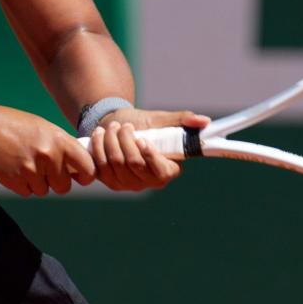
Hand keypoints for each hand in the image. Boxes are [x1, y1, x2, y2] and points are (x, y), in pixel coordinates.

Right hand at [0, 105, 96, 196]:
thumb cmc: (12, 124)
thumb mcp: (42, 128)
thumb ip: (61, 145)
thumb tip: (78, 165)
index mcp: (59, 140)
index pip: (87, 167)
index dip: (86, 175)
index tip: (81, 176)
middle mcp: (48, 156)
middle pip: (64, 186)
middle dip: (57, 181)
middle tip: (46, 169)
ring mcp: (31, 171)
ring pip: (45, 191)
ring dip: (38, 182)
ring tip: (25, 162)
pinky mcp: (16, 182)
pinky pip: (28, 192)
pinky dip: (24, 184)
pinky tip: (15, 167)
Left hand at [88, 109, 210, 191]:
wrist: (117, 125)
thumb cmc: (144, 124)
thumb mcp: (161, 119)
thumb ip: (181, 120)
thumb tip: (204, 121)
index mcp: (168, 170)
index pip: (161, 172)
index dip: (151, 157)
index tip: (142, 139)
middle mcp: (149, 182)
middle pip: (134, 164)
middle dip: (126, 140)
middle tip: (123, 126)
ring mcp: (128, 184)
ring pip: (115, 163)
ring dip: (110, 140)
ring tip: (112, 127)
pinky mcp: (109, 182)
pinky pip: (100, 166)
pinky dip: (98, 147)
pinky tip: (100, 134)